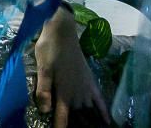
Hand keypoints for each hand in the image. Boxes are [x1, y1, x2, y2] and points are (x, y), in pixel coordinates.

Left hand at [34, 8, 109, 127]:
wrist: (63, 32)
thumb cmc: (49, 49)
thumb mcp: (42, 69)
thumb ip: (43, 90)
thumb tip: (45, 111)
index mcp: (64, 91)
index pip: (62, 117)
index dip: (60, 127)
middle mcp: (77, 93)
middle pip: (77, 116)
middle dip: (76, 124)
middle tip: (76, 127)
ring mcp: (86, 87)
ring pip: (88, 110)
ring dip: (88, 120)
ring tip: (88, 126)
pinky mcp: (90, 80)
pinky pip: (100, 99)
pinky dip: (104, 111)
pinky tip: (108, 121)